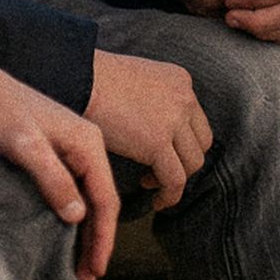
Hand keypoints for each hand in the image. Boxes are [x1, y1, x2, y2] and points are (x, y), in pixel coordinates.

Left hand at [0, 65, 121, 279]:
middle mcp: (84, 147)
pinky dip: (71, 219)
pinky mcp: (51, 156)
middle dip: (96, 243)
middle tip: (87, 279)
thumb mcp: (23, 144)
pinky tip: (64, 238)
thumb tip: (78, 216)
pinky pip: (70, 193)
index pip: (105, 199)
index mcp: (87, 142)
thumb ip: (52, 178)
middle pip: (100, 203)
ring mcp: (69, 152)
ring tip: (79, 269)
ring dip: (85, 235)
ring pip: (86, 201)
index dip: (103, 238)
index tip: (97, 270)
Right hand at [86, 50, 212, 209]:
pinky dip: (169, 196)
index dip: (183, 143)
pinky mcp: (158, 143)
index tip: (164, 154)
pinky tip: (155, 200)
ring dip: (175, 179)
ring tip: (150, 182)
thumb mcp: (137, 80)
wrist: (79, 79)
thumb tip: (153, 128)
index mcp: (180, 80)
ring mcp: (174, 120)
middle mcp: (184, 98)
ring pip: (192, 164)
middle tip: (159, 171)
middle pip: (201, 143)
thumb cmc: (94, 81)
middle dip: (184, 161)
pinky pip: (175, 180)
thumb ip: (154, 100)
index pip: (195, 120)